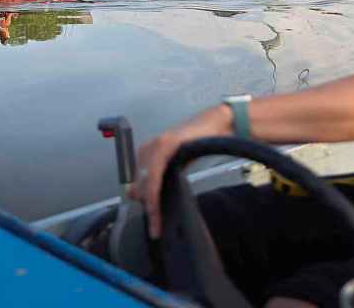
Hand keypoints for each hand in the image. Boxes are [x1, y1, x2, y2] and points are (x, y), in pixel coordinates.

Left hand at [128, 106, 230, 238]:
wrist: (216, 124)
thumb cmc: (199, 143)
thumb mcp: (177, 163)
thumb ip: (162, 177)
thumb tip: (141, 196)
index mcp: (147, 153)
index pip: (137, 183)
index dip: (143, 204)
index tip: (151, 225)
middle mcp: (147, 149)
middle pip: (138, 186)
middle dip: (147, 210)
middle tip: (156, 229)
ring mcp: (154, 146)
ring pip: (144, 184)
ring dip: (150, 207)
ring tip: (156, 225)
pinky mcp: (164, 146)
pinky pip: (153, 176)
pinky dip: (153, 194)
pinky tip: (156, 208)